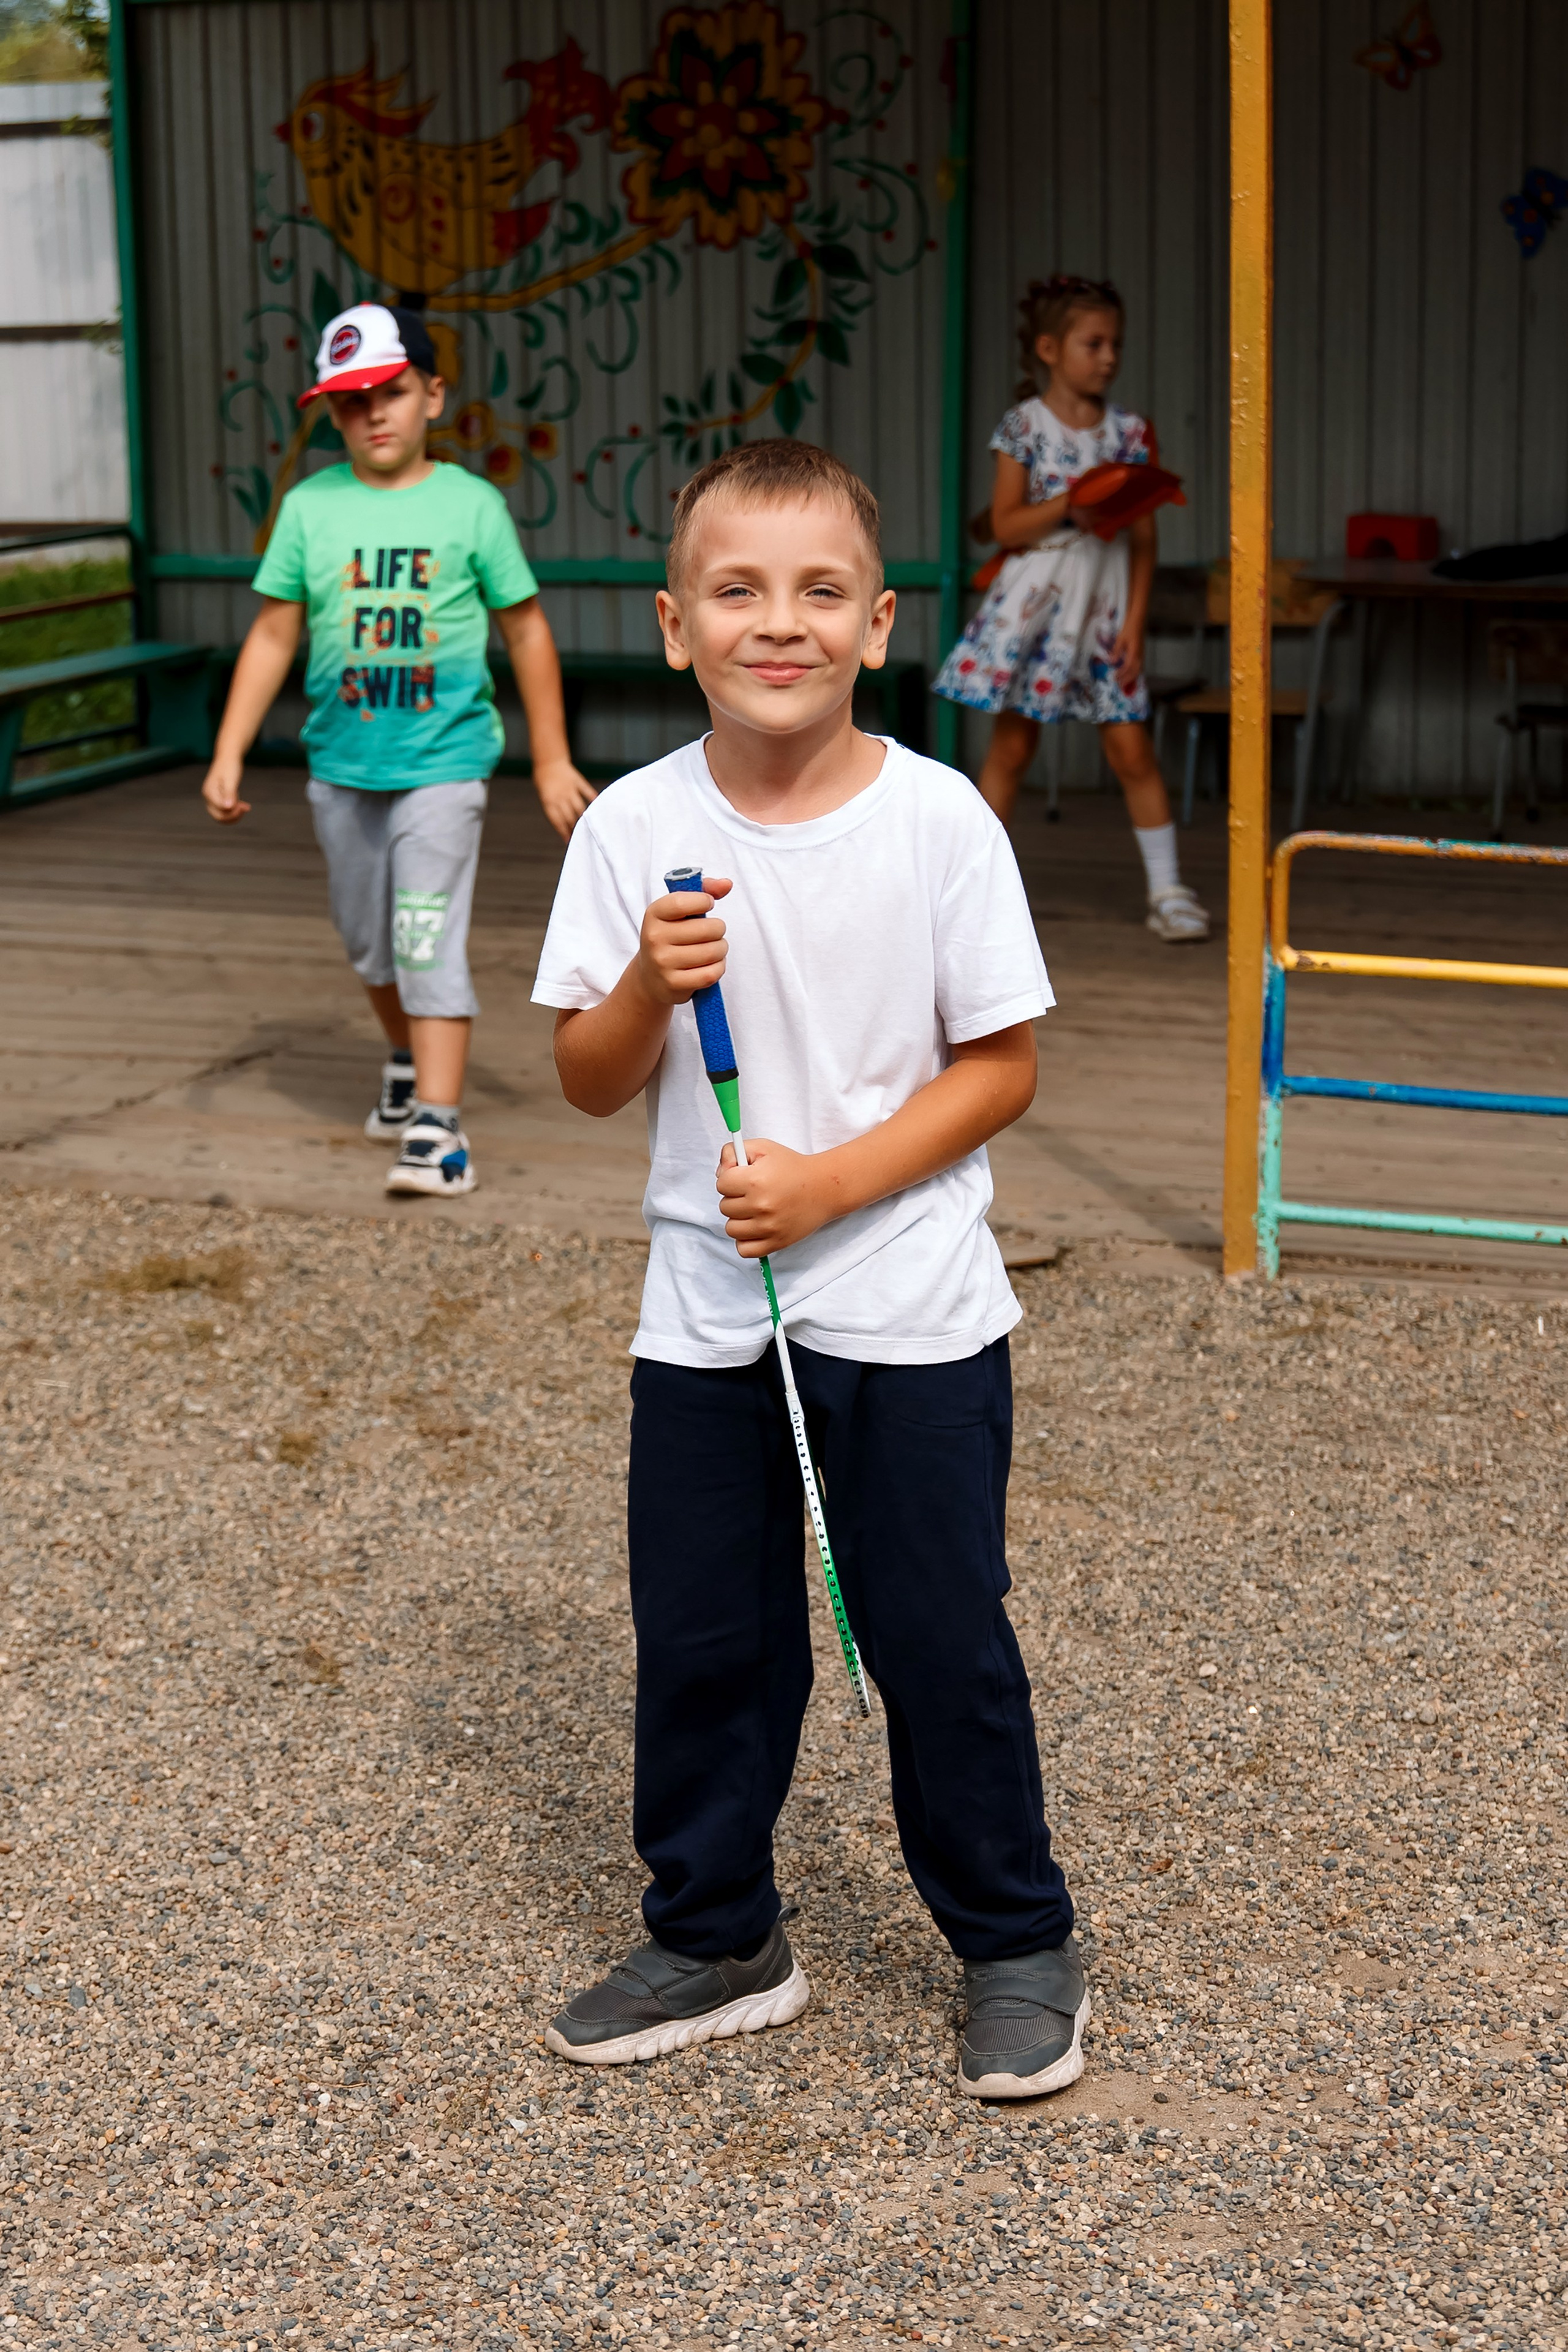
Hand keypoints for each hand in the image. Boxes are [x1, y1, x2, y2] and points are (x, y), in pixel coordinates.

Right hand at [201, 753, 249, 823]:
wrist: (228, 758)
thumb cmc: (230, 766)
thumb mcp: (231, 780)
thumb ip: (229, 793)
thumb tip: (228, 807)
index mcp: (209, 792)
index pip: (220, 810)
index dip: (234, 811)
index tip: (247, 806)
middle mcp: (208, 797)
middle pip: (219, 816)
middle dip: (234, 815)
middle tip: (247, 807)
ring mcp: (212, 799)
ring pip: (221, 816)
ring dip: (234, 815)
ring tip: (246, 807)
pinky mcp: (217, 799)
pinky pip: (224, 811)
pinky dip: (234, 811)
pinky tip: (242, 805)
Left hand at [533, 756, 596, 841]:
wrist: (548, 761)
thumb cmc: (544, 780)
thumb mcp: (544, 796)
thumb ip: (554, 809)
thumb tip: (564, 824)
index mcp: (549, 801)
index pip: (558, 821)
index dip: (563, 832)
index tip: (568, 842)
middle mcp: (560, 797)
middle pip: (569, 817)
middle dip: (574, 829)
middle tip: (580, 838)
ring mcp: (570, 789)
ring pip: (579, 807)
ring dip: (583, 819)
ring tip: (588, 828)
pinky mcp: (578, 781)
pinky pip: (587, 792)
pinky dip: (593, 800)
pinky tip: (598, 808)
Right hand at [637, 876, 732, 1006]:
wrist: (650, 977)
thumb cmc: (672, 937)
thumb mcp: (679, 911)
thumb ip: (703, 890)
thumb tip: (727, 884)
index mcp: (654, 914)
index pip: (682, 902)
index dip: (704, 901)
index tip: (708, 904)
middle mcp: (654, 938)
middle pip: (708, 929)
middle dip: (718, 930)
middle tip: (713, 934)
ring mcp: (662, 963)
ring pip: (713, 952)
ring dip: (721, 950)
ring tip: (714, 949)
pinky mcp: (673, 984)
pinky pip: (711, 974)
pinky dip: (718, 968)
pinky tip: (712, 965)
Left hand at [716, 1136, 839, 1257]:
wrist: (824, 1188)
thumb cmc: (792, 1167)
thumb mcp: (763, 1148)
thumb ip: (733, 1152)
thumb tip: (719, 1173)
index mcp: (755, 1180)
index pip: (721, 1184)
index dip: (731, 1178)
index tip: (744, 1177)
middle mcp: (761, 1206)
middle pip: (724, 1207)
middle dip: (735, 1198)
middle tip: (753, 1193)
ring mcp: (768, 1227)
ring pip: (731, 1229)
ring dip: (739, 1219)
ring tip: (754, 1210)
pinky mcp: (776, 1243)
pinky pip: (744, 1249)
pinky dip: (746, 1240)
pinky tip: (755, 1227)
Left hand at [1109, 624, 1143, 689]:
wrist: (1138, 620)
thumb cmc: (1129, 628)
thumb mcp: (1120, 639)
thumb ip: (1116, 651)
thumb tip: (1112, 662)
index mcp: (1134, 652)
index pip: (1128, 667)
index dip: (1121, 674)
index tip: (1115, 679)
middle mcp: (1140, 655)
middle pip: (1135, 671)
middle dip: (1127, 679)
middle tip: (1119, 685)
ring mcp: (1142, 654)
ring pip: (1139, 670)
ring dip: (1132, 677)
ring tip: (1124, 682)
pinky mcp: (1141, 653)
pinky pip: (1139, 666)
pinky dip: (1135, 672)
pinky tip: (1130, 674)